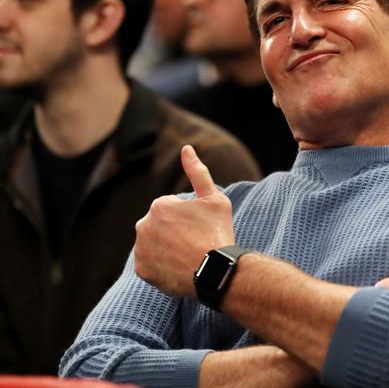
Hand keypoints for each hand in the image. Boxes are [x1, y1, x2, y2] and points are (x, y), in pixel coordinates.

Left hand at [134, 145, 235, 296]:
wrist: (216, 270)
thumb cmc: (217, 232)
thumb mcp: (214, 199)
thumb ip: (197, 172)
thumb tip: (186, 148)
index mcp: (159, 205)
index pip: (171, 210)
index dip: (189, 219)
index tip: (200, 229)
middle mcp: (143, 225)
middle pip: (161, 227)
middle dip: (174, 232)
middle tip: (196, 243)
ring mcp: (141, 249)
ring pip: (154, 244)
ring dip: (167, 248)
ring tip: (188, 257)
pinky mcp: (142, 270)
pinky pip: (151, 264)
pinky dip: (162, 266)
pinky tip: (180, 267)